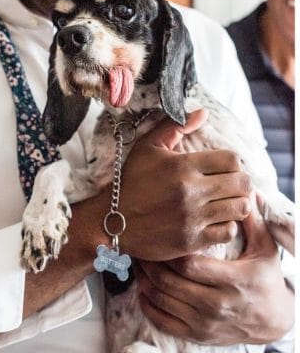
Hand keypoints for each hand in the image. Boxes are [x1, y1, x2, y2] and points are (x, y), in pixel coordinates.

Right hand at [116, 109, 253, 261]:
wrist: (109, 221)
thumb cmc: (130, 182)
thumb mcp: (147, 148)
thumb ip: (174, 127)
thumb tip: (203, 112)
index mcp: (182, 166)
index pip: (232, 160)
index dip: (232, 163)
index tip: (222, 169)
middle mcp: (190, 191)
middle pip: (242, 183)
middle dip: (239, 183)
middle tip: (228, 187)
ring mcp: (192, 217)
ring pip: (240, 208)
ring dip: (236, 204)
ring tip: (224, 203)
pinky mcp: (192, 240)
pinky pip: (228, 231)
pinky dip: (226, 226)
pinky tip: (214, 221)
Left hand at [136, 209, 293, 343]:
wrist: (274, 322)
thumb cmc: (266, 278)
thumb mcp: (265, 250)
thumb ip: (251, 222)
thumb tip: (244, 192)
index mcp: (234, 280)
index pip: (188, 265)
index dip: (168, 251)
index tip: (158, 236)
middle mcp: (217, 304)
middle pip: (168, 282)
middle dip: (150, 263)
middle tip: (141, 247)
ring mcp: (205, 323)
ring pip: (161, 300)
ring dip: (143, 280)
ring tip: (140, 263)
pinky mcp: (197, 335)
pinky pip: (161, 321)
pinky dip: (146, 303)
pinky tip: (143, 287)